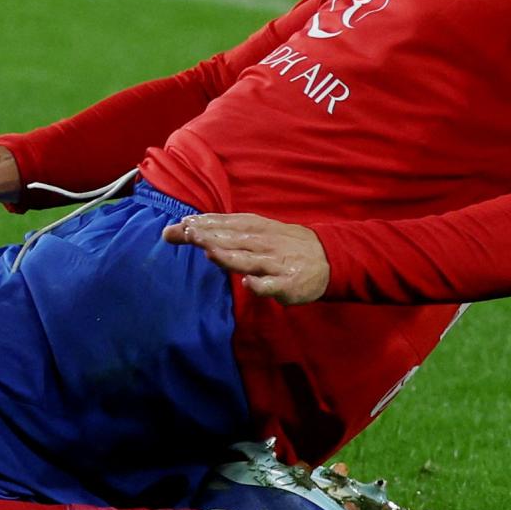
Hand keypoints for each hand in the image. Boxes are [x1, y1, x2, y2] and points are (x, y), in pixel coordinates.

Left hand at [162, 213, 329, 304]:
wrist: (329, 258)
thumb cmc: (285, 245)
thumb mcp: (260, 231)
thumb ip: (229, 231)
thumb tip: (193, 227)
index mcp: (257, 229)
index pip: (227, 224)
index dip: (205, 224)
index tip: (181, 225)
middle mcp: (264, 244)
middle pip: (233, 239)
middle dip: (209, 236)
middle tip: (185, 233)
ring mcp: (275, 264)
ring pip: (249, 260)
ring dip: (229, 256)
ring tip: (208, 251)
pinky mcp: (287, 284)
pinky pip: (272, 285)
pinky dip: (260, 285)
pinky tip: (247, 284)